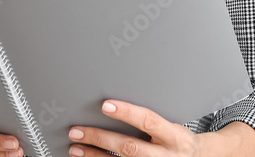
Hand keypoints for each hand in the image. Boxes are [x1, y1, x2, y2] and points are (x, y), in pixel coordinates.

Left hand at [66, 99, 206, 156]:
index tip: (105, 105)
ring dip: (94, 156)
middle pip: (129, 147)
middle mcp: (164, 155)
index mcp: (173, 136)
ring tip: (76, 148)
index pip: (148, 121)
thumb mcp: (172, 125)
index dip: (127, 113)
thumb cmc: (178, 140)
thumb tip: (116, 103)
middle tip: (77, 130)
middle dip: (100, 139)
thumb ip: (150, 119)